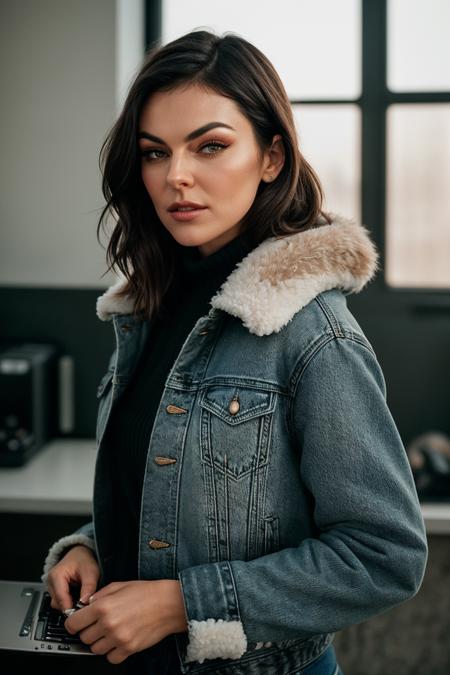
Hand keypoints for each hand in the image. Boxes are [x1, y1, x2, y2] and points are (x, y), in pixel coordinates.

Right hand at [46, 544, 99, 611]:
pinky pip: (61, 602)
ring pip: (59, 604)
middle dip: (72, 606)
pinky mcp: (55, 591)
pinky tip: (78, 596)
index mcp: (56, 576)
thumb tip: (85, 603)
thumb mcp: (91, 571)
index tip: (82, 613)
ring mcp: (51, 587)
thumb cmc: (84, 560)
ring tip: (82, 596)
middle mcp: (50, 582)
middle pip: (59, 604)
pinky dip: (70, 601)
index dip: (72, 608)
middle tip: (85, 604)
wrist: (80, 553)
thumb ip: (89, 587)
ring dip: (71, 604)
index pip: (61, 599)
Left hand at [64, 579, 187, 663]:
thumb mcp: (119, 585)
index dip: (73, 623)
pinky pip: (110, 658)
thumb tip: (86, 605)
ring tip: (110, 631)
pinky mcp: (129, 649)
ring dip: (100, 642)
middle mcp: (108, 624)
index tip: (76, 623)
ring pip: (95, 649)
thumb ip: (99, 595)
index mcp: (103, 606)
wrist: (168, 604)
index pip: (73, 623)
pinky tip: (118, 640)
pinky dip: (112, 652)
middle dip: (88, 631)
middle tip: (98, 624)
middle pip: (84, 638)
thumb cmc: (146, 592)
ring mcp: (118, 638)